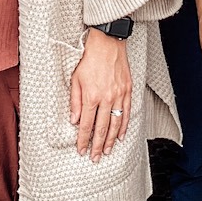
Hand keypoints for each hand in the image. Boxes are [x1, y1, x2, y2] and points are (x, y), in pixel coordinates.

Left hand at [69, 31, 131, 158]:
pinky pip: (126, 113)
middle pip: (101, 128)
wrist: (107, 42)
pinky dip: (124, 126)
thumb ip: (75, 101)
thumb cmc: (88, 59)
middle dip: (97, 145)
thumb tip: (74, 121)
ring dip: (111, 140)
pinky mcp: (127, 90)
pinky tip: (121, 136)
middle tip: (95, 158)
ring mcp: (119, 95)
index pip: (86, 125)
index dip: (83, 140)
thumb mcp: (75, 79)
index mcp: (91, 96)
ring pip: (115, 124)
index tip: (81, 150)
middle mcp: (106, 98)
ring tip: (107, 152)